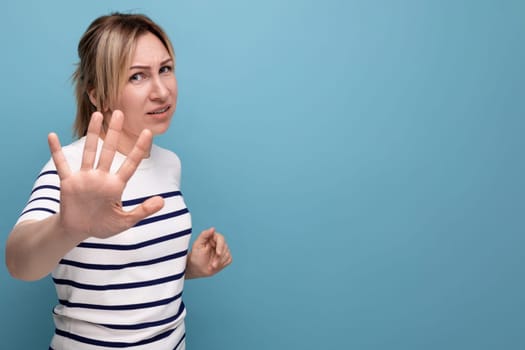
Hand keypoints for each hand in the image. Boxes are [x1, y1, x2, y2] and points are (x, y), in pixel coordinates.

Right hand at [48, 110, 163, 240]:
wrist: (79, 231)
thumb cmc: (103, 225)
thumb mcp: (125, 221)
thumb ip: (143, 211)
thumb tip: (163, 201)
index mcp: (116, 185)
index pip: (131, 164)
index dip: (139, 149)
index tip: (148, 133)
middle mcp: (101, 177)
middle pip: (110, 151)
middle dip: (115, 132)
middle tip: (120, 112)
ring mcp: (84, 178)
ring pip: (90, 152)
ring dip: (92, 134)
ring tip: (98, 115)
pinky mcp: (69, 182)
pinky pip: (61, 164)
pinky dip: (56, 151)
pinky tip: (52, 136)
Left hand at [186, 227, 232, 278]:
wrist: (197, 268)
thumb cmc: (196, 256)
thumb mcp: (197, 245)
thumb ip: (204, 235)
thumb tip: (213, 228)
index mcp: (212, 237)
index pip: (221, 238)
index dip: (220, 246)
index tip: (218, 254)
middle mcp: (219, 243)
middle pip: (225, 247)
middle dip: (219, 258)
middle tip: (212, 265)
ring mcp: (223, 250)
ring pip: (227, 254)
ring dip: (220, 262)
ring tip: (212, 266)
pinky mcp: (226, 257)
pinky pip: (229, 259)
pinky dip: (222, 264)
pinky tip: (216, 265)